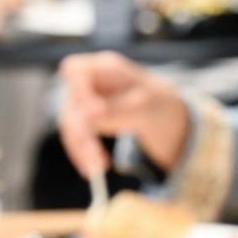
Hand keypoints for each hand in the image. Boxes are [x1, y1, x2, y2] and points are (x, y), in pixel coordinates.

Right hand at [57, 52, 189, 174]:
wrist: (167, 116)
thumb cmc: (160, 102)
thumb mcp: (149, 105)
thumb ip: (119, 109)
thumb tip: (90, 116)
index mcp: (107, 67)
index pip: (74, 70)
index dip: (78, 92)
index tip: (92, 119)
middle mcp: (90, 82)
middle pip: (71, 103)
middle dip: (81, 134)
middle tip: (95, 160)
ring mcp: (85, 100)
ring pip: (70, 124)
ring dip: (80, 148)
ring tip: (96, 169)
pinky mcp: (85, 119)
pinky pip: (77, 136)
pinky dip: (83, 152)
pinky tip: (92, 169)